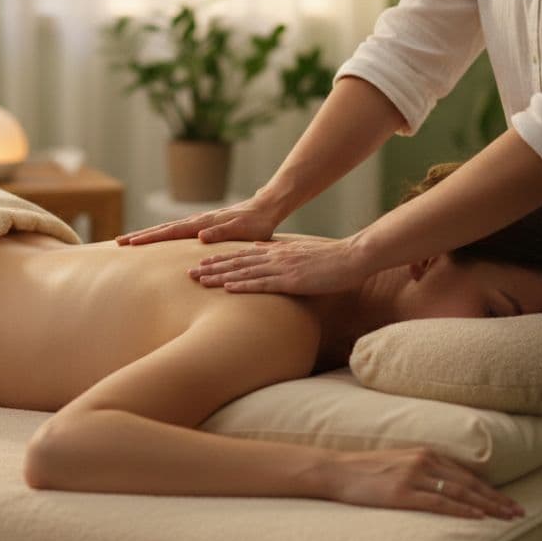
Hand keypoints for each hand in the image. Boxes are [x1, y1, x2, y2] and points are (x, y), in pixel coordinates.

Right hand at [115, 198, 279, 245]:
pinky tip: (159, 240)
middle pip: (162, 229)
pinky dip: (163, 235)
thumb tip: (200, 236)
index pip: (169, 232)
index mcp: (201, 224)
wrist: (265, 207)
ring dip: (148, 235)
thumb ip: (222, 233)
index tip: (129, 243)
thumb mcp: (242, 230)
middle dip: (140, 236)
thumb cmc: (256, 222)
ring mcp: (198, 222)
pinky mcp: (203, 225)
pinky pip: (177, 231)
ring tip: (131, 241)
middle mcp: (196, 221)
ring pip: (168, 229)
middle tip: (117, 242)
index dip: (148, 238)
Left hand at [187, 236, 370, 294]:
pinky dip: (242, 285)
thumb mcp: (302, 254)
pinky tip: (227, 288)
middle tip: (189, 273)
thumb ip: (283, 255)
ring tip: (199, 280)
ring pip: (243, 272)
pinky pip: (262, 283)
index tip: (201, 263)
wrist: (352, 257)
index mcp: (277, 252)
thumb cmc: (331, 260)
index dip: (220, 260)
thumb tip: (266, 256)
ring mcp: (281, 268)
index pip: (242, 255)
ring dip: (220, 277)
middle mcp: (274, 257)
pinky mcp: (291, 280)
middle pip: (236, 262)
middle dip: (211, 268)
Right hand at [326, 447, 524, 519]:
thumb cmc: (364, 470)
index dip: (490, 489)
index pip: (466, 474)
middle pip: (469, 484)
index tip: (509, 501)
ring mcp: (413, 477)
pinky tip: (478, 517)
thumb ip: (422, 469)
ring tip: (506, 517)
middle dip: (497, 499)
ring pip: (460, 493)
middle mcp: (424, 461)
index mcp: (425, 453)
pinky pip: (439, 504)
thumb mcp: (399, 462)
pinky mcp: (403, 493)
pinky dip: (461, 510)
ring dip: (487, 506)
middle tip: (518, 512)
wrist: (337, 470)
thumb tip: (445, 485)